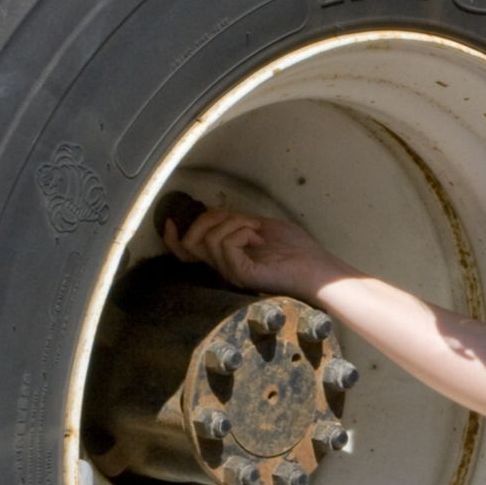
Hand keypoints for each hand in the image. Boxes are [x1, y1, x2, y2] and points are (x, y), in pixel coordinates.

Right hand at [163, 206, 349, 297]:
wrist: (315, 267)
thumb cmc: (293, 248)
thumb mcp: (255, 226)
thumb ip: (231, 221)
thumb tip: (207, 211)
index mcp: (224, 257)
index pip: (185, 251)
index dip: (172, 237)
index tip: (170, 219)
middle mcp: (222, 267)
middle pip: (191, 241)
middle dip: (212, 219)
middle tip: (246, 221)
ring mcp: (230, 272)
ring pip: (208, 239)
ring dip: (234, 223)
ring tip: (257, 232)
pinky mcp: (240, 274)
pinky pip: (224, 244)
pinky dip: (241, 231)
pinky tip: (259, 238)